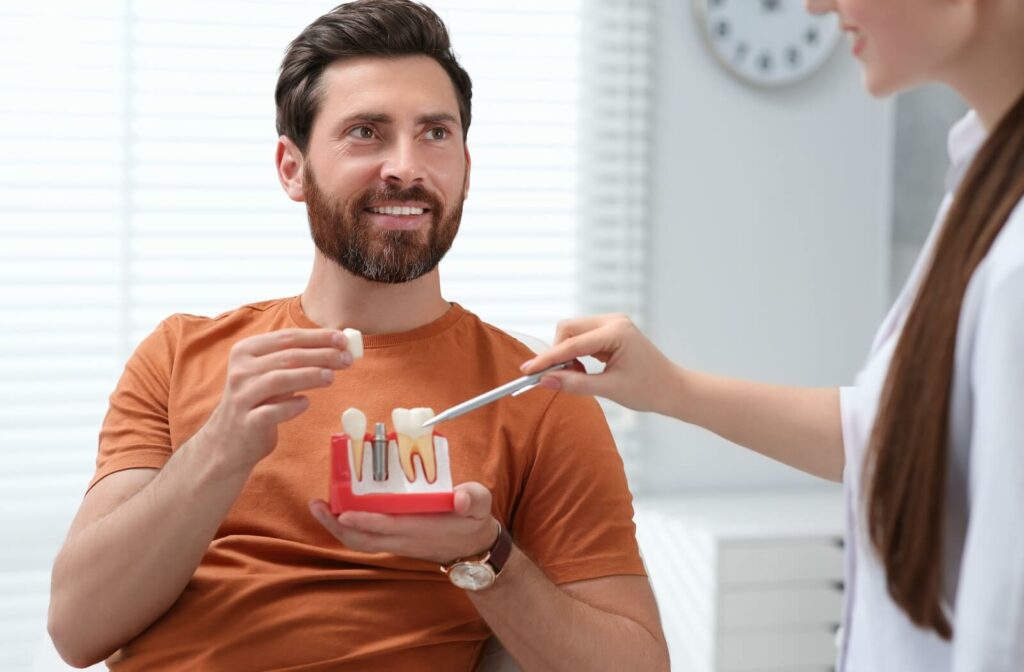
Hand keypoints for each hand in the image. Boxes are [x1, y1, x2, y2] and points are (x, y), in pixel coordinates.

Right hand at [199, 328, 356, 473]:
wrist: (229, 440)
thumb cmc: (258, 401)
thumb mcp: (270, 374)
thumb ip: (295, 360)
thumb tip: (336, 346)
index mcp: (246, 351)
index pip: (287, 337)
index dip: (318, 337)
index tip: (343, 339)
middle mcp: (241, 370)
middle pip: (288, 356)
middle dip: (322, 355)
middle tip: (347, 358)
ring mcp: (242, 396)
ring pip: (280, 379)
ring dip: (310, 375)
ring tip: (332, 377)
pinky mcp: (247, 421)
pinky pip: (273, 411)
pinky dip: (292, 405)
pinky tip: (306, 402)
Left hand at [308, 482, 497, 564]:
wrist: (473, 548)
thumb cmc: (473, 521)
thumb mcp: (480, 505)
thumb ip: (473, 498)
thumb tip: (461, 498)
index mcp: (421, 529)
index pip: (387, 527)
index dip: (364, 520)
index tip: (343, 512)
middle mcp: (403, 539)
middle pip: (362, 539)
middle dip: (336, 525)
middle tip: (316, 504)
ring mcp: (396, 543)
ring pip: (359, 541)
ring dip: (336, 528)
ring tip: (318, 507)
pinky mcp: (393, 542)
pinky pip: (364, 539)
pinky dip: (347, 528)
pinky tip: (337, 511)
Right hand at [519, 314, 677, 414]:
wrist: (672, 389)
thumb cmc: (648, 389)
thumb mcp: (609, 389)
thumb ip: (575, 383)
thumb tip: (545, 381)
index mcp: (616, 332)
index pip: (572, 344)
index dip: (547, 358)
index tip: (527, 371)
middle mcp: (613, 321)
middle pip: (568, 329)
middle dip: (557, 352)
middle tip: (554, 377)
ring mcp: (612, 324)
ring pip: (572, 332)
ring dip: (566, 354)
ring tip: (576, 376)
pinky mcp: (610, 331)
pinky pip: (581, 337)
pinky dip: (575, 353)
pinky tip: (583, 370)